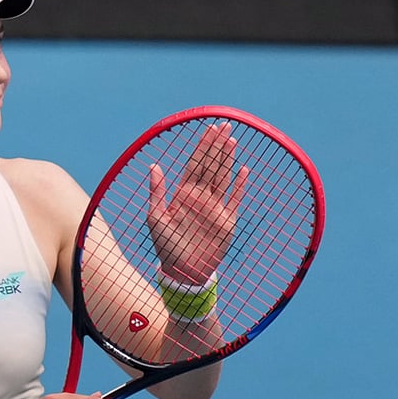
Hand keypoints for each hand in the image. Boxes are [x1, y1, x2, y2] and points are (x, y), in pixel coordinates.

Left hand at [147, 122, 248, 283]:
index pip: (195, 164)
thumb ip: (157, 193)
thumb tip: (154, 165)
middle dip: (217, 145)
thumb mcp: (156, 219)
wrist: (183, 272)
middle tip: (224, 125)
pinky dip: (239, 185)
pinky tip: (243, 170)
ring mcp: (215, 207)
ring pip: (223, 177)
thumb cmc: (166, 247)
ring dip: (228, 159)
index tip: (209, 129)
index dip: (202, 146)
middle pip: (211, 166)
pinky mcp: (227, 220)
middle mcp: (200, 197)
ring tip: (232, 140)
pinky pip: (235, 199)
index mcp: (183, 194)